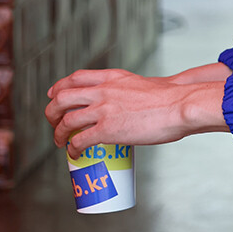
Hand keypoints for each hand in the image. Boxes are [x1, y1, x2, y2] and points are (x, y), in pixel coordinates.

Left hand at [45, 69, 227, 157]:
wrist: (180, 106)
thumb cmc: (170, 98)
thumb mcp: (142, 84)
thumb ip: (128, 90)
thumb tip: (126, 101)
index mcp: (111, 78)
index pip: (75, 78)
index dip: (59, 87)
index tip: (54, 95)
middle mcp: (103, 91)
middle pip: (63, 98)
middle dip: (52, 112)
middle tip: (54, 122)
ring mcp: (103, 110)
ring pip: (66, 121)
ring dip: (58, 133)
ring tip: (60, 142)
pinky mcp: (107, 130)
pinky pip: (80, 140)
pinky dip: (72, 148)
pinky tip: (74, 153)